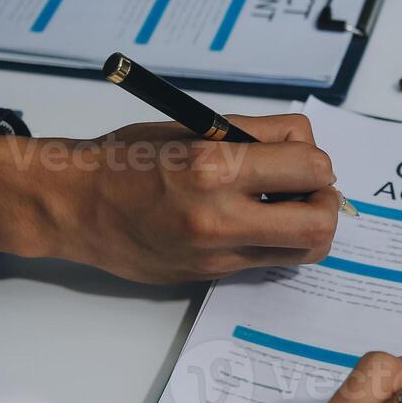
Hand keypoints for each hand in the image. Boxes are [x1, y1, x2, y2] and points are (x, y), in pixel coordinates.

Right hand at [0, 114, 340, 282]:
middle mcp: (220, 215)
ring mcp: (216, 252)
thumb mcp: (193, 128)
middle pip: (320, 220)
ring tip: (285, 206)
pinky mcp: (210, 275)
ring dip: (309, 226)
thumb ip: (252, 137)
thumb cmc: (127, 159)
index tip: (300, 156)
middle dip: (326, 200)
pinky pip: (269, 261)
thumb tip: (304, 149)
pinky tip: (254, 221)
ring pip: (304, 250)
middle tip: (308, 188)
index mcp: (214, 166)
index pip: (310, 165)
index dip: (315, 159)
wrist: (75, 204)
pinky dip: (276, 241)